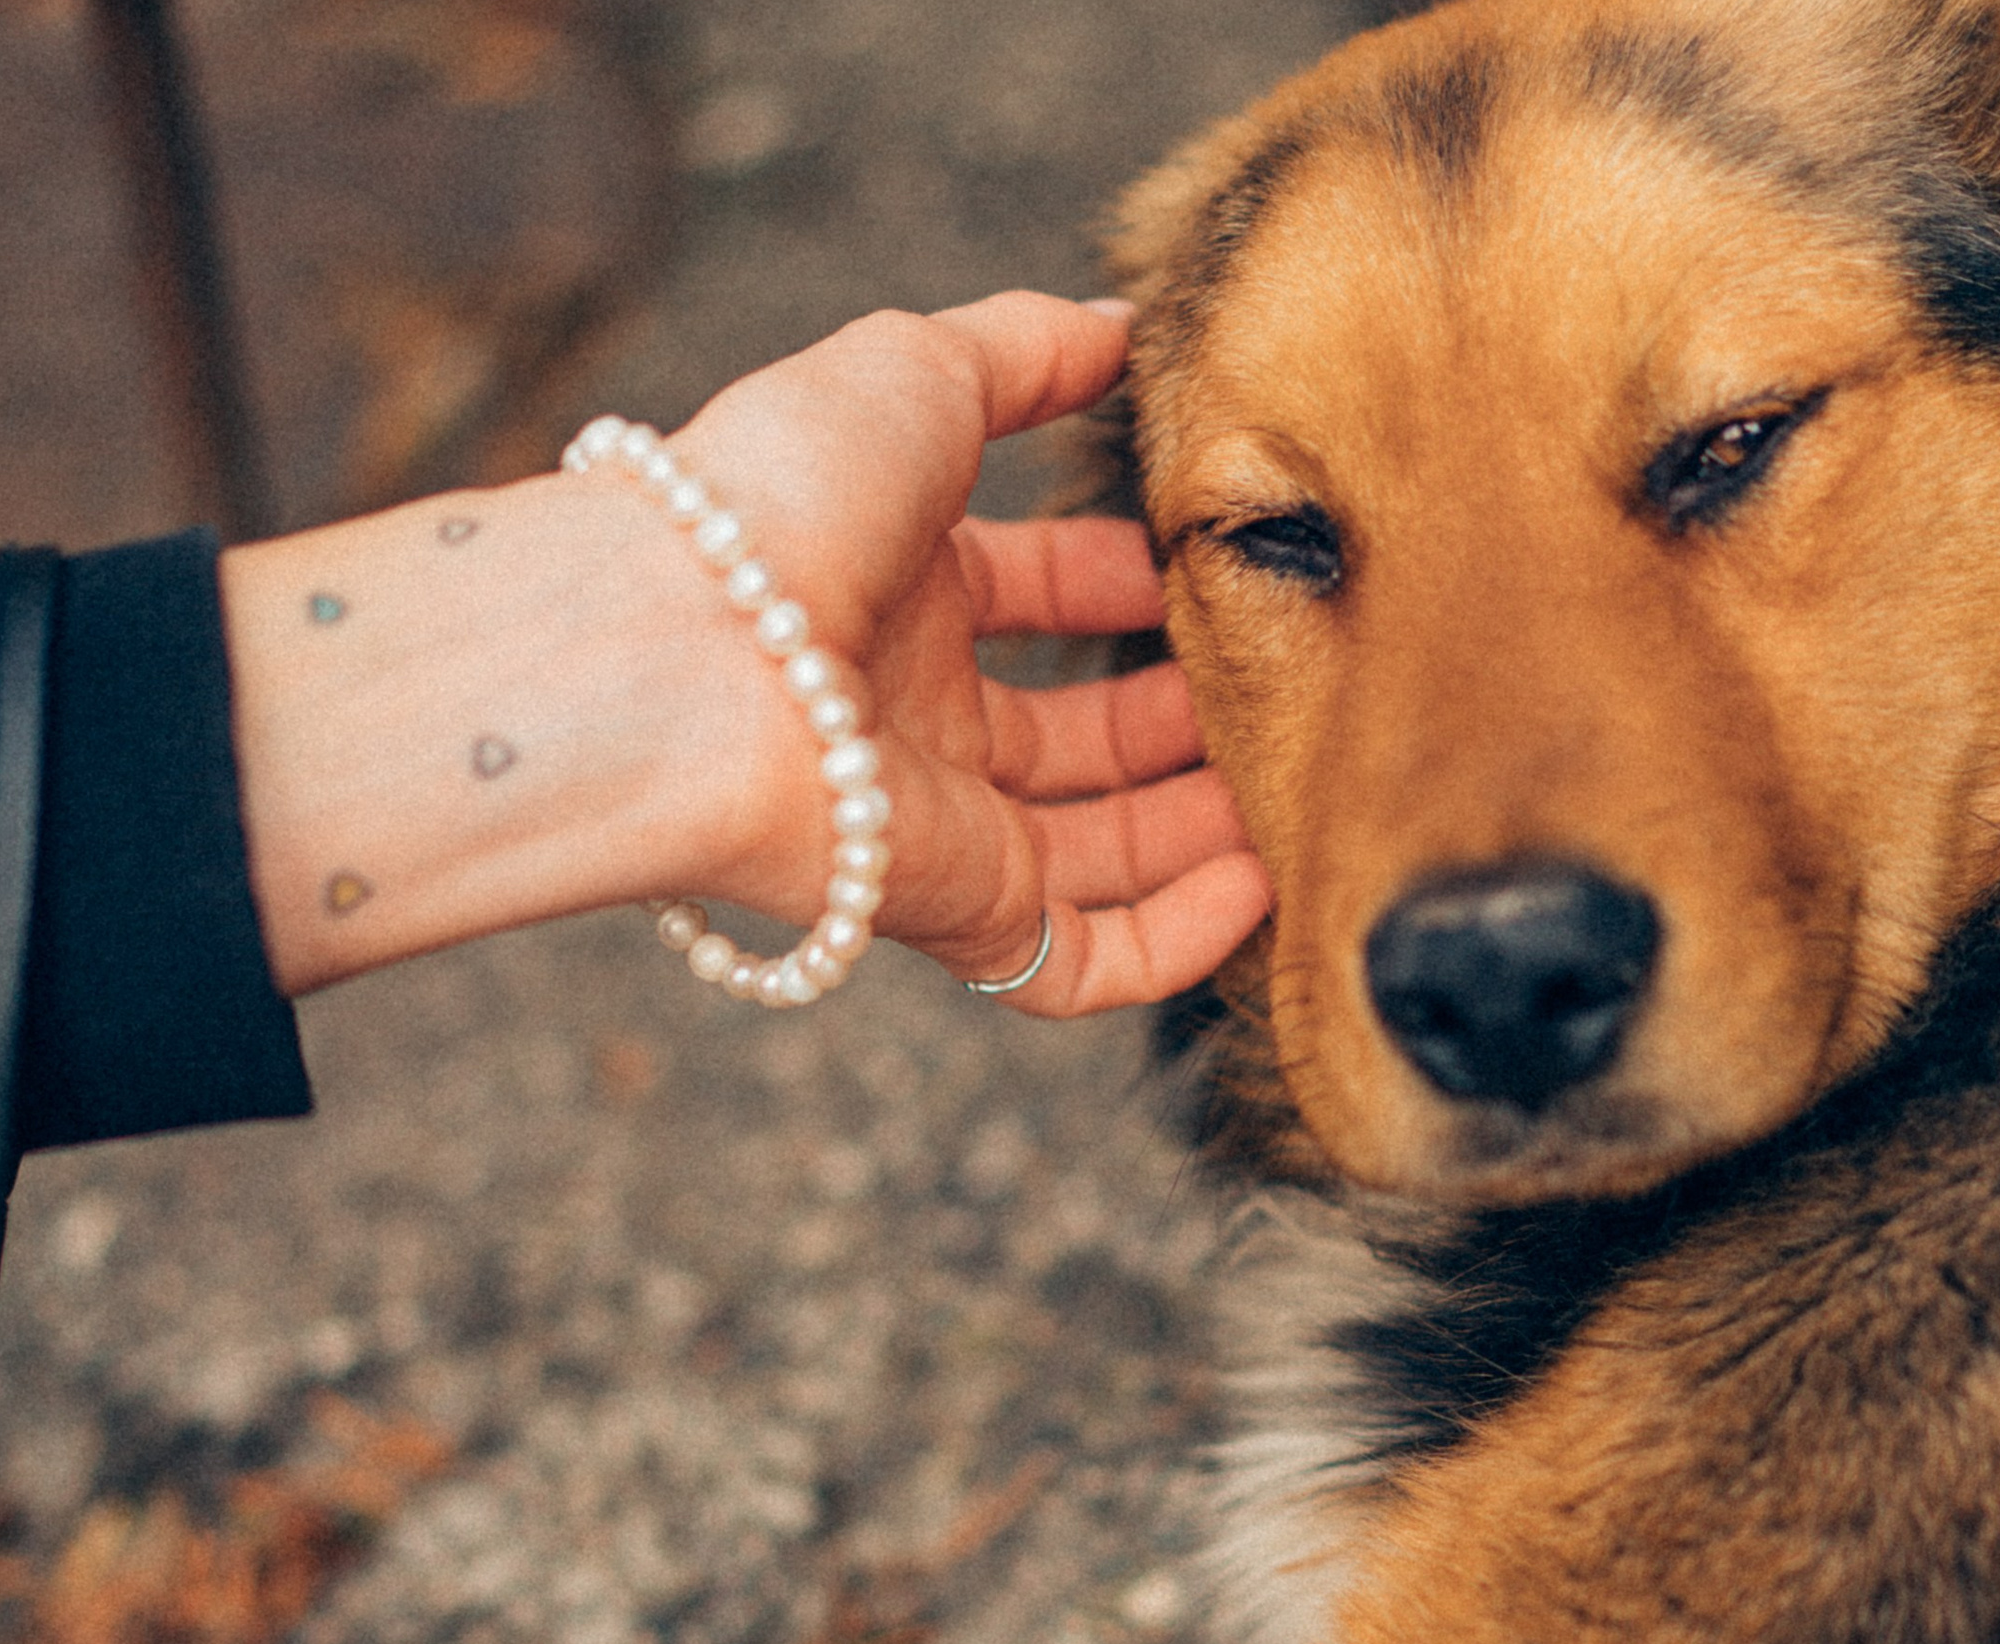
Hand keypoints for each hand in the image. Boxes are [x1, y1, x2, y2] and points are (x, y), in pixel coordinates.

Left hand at [225, 294, 1268, 1016]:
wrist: (696, 650)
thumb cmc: (782, 500)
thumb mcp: (916, 372)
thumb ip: (1027, 348)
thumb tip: (1128, 328)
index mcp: (898, 592)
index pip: (1039, 598)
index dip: (1129, 586)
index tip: (1226, 567)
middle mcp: (919, 717)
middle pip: (1077, 739)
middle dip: (1185, 715)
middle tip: (1287, 684)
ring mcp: (942, 826)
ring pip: (1101, 853)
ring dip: (1205, 827)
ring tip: (1302, 784)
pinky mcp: (961, 914)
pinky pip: (1086, 960)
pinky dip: (1178, 941)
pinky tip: (1259, 889)